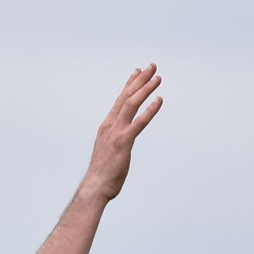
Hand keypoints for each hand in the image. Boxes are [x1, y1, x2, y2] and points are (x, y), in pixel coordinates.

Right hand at [78, 65, 162, 203]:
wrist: (94, 187)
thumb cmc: (102, 174)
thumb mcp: (107, 151)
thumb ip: (114, 141)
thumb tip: (120, 140)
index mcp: (106, 127)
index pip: (119, 101)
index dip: (129, 85)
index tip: (137, 71)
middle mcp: (110, 126)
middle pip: (126, 97)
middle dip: (139, 80)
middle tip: (152, 67)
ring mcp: (116, 133)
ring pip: (131, 104)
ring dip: (145, 89)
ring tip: (157, 77)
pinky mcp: (123, 142)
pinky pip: (138, 122)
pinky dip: (149, 110)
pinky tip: (159, 99)